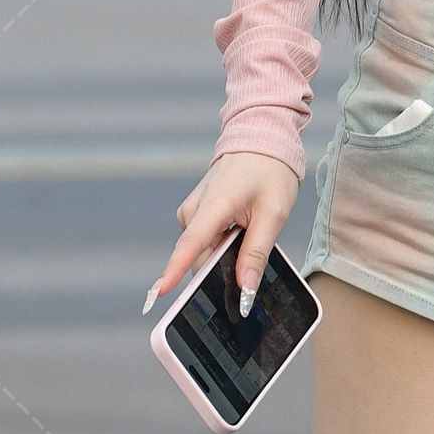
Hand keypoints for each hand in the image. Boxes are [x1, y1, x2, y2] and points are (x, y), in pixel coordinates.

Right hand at [147, 151, 301, 318]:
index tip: (159, 294)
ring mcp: (192, 211)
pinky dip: (218, 246)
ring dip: (221, 258)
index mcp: (214, 206)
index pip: (190, 246)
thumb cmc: (269, 171)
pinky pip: (202, 241)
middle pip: (197, 258)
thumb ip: (256, 254)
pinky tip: (239, 235)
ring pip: (201, 252)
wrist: (261, 140)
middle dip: (217, 274)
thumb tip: (245, 289)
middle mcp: (194, 210)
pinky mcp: (195, 213)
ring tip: (248, 239)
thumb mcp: (273, 215)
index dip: (174, 271)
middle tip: (248, 277)